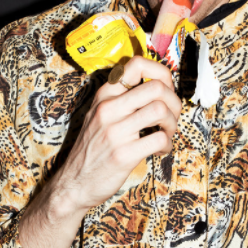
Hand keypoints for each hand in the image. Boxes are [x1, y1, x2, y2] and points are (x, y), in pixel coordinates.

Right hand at [53, 55, 181, 212]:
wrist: (74, 183)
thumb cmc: (93, 148)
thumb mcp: (99, 115)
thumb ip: (123, 100)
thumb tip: (160, 87)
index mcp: (104, 95)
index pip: (136, 64)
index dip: (161, 73)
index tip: (166, 89)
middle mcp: (108, 108)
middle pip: (156, 87)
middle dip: (174, 102)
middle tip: (172, 117)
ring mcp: (114, 131)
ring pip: (160, 110)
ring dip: (173, 124)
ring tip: (166, 134)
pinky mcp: (123, 154)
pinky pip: (159, 139)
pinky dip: (167, 145)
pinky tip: (160, 150)